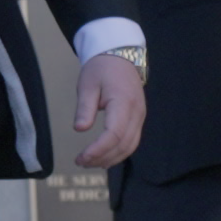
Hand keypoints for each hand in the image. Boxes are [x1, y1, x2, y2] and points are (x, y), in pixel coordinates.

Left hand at [75, 52, 144, 167]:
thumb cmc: (101, 69)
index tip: (82, 157)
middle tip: (80, 162)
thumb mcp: (87, 85)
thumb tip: (80, 129)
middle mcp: (136, 113)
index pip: (114, 134)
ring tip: (89, 163)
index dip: (98, 149)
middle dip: (102, 157)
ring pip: (130, 146)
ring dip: (110, 158)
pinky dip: (119, 152)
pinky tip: (104, 158)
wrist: (120, 57)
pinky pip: (131, 141)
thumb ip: (85, 108)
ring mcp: (140, 117)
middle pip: (123, 144)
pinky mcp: (138, 119)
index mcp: (124, 103)